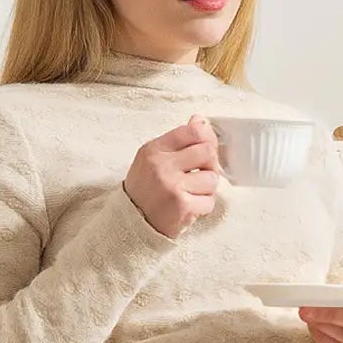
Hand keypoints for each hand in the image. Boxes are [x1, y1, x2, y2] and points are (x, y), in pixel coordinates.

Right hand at [123, 115, 220, 237]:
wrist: (130, 222)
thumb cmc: (146, 189)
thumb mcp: (154, 158)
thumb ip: (178, 140)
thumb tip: (200, 120)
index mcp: (154, 149)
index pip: (193, 131)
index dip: (207, 138)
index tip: (205, 148)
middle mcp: (161, 165)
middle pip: (208, 152)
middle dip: (210, 164)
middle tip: (199, 174)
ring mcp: (172, 186)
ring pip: (212, 178)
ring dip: (207, 188)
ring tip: (191, 193)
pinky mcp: (182, 206)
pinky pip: (209, 201)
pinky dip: (203, 206)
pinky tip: (189, 207)